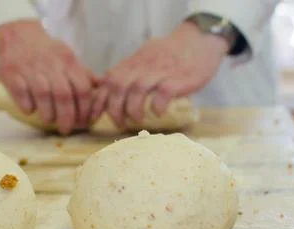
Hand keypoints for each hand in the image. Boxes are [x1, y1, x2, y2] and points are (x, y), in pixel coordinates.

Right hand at [0, 20, 97, 134]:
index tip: (82, 122)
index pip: (82, 88)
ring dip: (48, 113)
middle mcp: (50, 63)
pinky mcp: (11, 72)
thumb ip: (84, 74)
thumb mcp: (67, 58)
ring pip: (43, 94)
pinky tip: (30, 110)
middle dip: (67, 116)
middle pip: (64, 94)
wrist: (17, 35)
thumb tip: (103, 87)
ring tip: (48, 120)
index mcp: (68, 61)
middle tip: (65, 129)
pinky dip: (27, 105)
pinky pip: (21, 92)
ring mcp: (30, 67)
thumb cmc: (47, 53)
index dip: (84, 109)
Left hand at [92, 22, 228, 125]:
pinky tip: (158, 113)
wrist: (200, 41)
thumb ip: (126, 71)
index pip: (108, 80)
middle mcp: (143, 66)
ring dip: (134, 109)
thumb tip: (104, 83)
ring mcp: (161, 71)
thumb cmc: (170, 54)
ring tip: (137, 120)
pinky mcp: (178, 78)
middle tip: (119, 123)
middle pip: (119, 86)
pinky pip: (164, 93)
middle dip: (114, 108)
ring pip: (138, 90)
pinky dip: (157, 106)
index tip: (93, 117)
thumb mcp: (144, 57)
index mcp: (133, 62)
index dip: (99, 100)